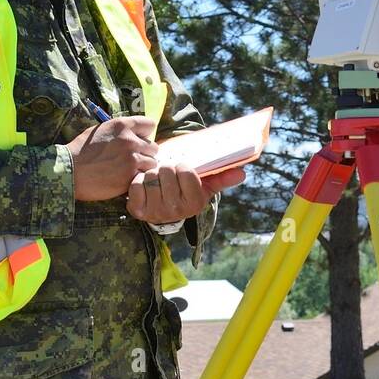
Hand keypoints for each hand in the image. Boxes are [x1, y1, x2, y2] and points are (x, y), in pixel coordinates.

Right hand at [66, 116, 158, 201]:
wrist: (69, 171)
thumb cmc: (81, 151)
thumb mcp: (100, 130)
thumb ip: (121, 130)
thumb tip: (137, 133)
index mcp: (122, 126)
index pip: (150, 125)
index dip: (145, 134)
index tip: (138, 140)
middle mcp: (130, 141)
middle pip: (153, 147)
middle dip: (145, 153)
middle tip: (131, 159)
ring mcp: (131, 160)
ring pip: (152, 163)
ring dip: (143, 167)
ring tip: (128, 170)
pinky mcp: (130, 177)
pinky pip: (144, 177)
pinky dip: (137, 178)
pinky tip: (125, 179)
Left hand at [127, 164, 246, 224]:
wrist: (166, 212)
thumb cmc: (187, 193)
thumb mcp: (205, 186)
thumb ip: (223, 178)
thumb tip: (243, 173)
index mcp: (194, 203)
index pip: (186, 171)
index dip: (182, 166)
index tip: (182, 171)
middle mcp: (176, 211)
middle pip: (166, 171)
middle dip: (166, 168)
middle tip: (167, 174)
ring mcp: (155, 212)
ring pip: (150, 176)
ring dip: (152, 173)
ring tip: (157, 180)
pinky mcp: (138, 211)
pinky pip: (135, 185)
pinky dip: (138, 181)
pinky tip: (145, 186)